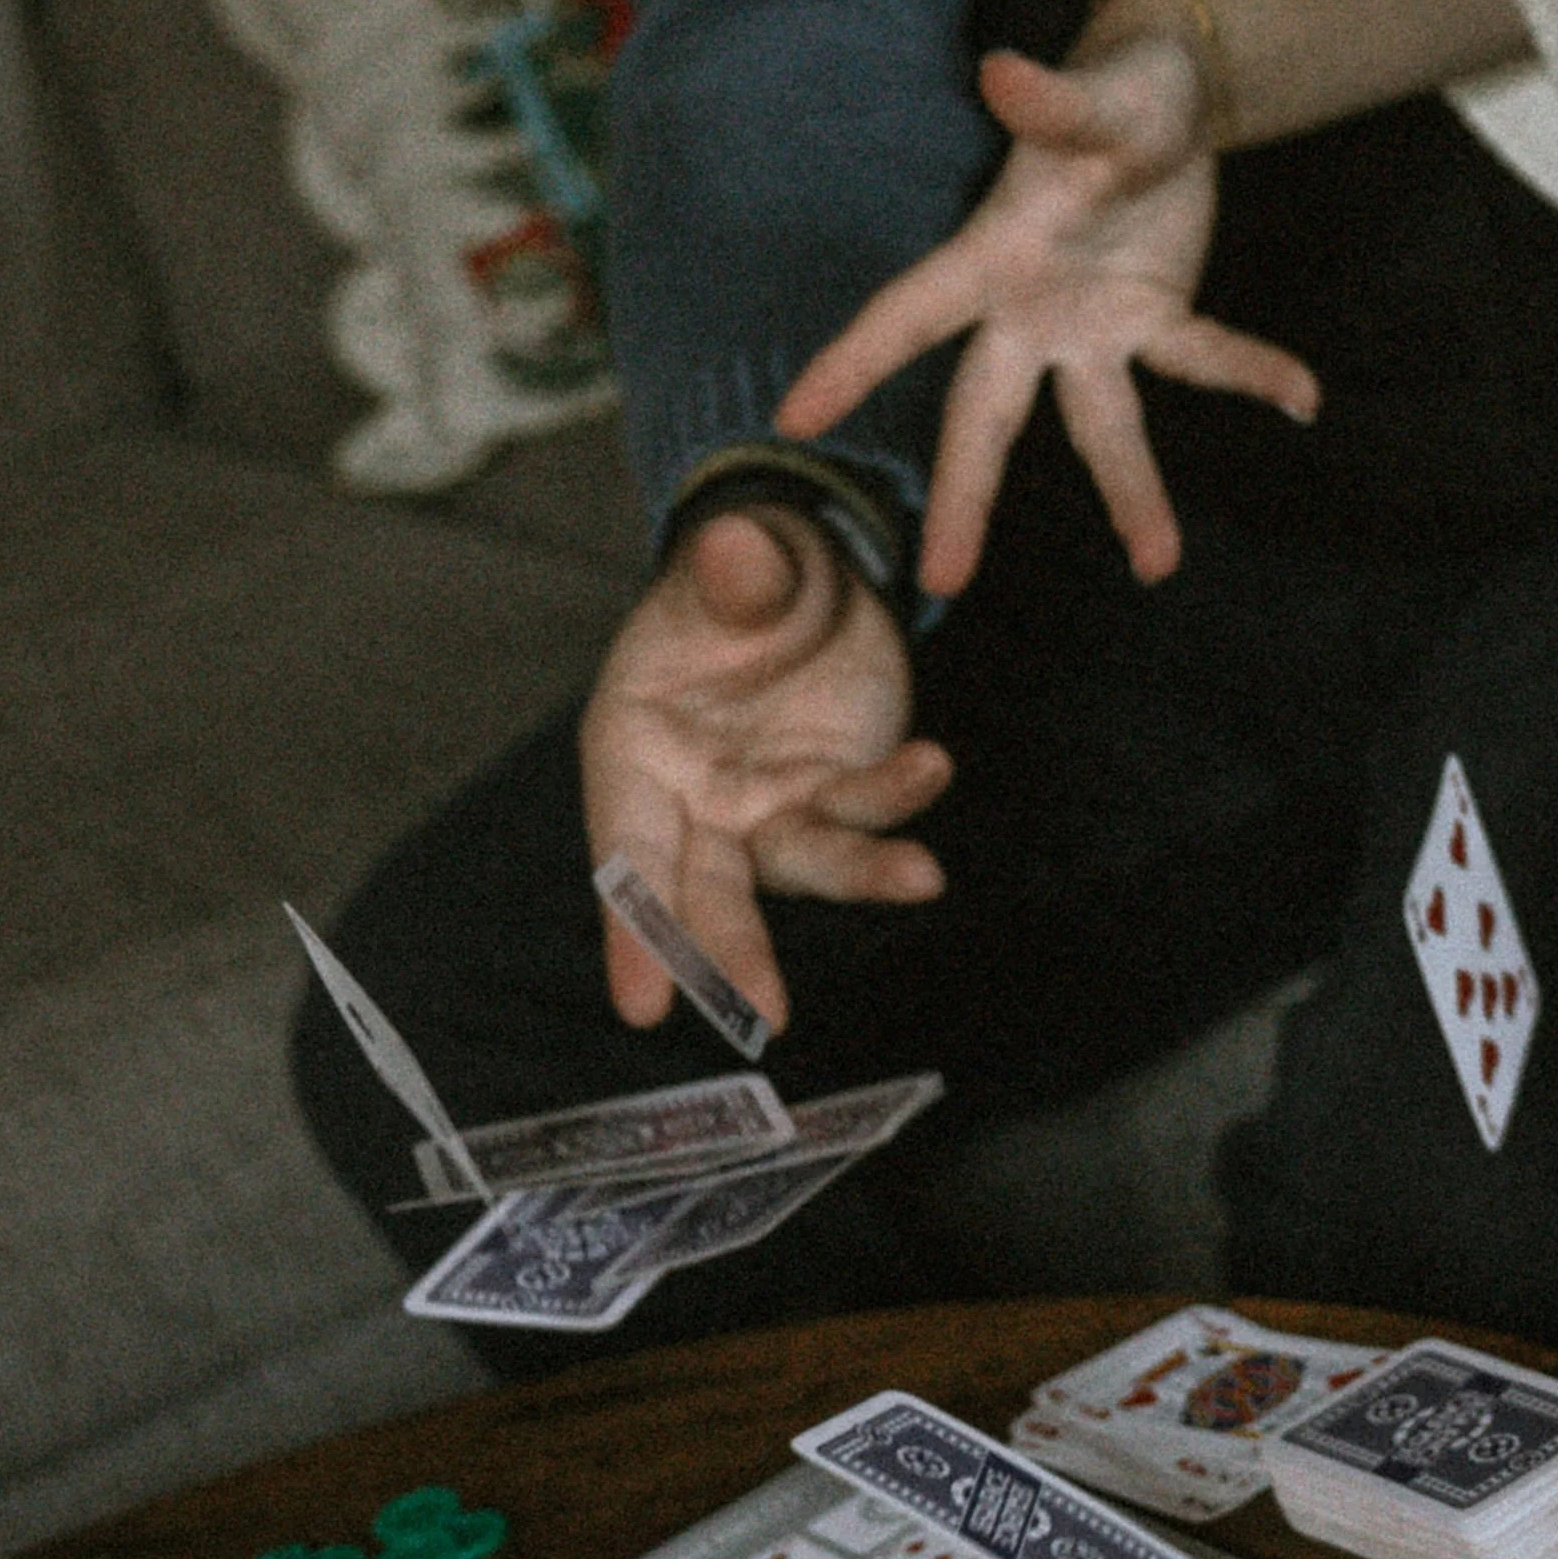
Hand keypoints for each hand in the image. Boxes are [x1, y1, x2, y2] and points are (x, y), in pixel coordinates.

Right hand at [578, 504, 949, 1034]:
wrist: (801, 571)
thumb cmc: (732, 579)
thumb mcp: (727, 565)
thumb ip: (730, 572)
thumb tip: (732, 548)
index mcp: (631, 751)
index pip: (624, 852)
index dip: (634, 928)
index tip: (643, 1005)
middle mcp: (694, 800)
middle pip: (709, 890)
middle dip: (734, 951)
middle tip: (767, 1010)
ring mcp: (769, 807)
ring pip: (807, 863)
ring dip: (861, 876)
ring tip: (919, 875)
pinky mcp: (837, 794)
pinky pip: (868, 806)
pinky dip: (900, 794)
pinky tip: (933, 764)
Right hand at [775, 31, 1318, 596]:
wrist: (1166, 96)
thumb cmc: (1110, 93)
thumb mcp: (1090, 97)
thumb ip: (1051, 100)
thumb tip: (1002, 69)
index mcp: (987, 257)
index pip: (905, 317)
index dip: (852, 363)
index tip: (792, 419)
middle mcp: (1028, 312)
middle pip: (986, 415)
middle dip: (967, 494)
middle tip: (944, 577)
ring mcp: (1092, 328)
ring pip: (1100, 427)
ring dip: (1131, 492)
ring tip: (1158, 561)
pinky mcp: (1156, 324)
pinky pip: (1203, 359)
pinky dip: (1254, 372)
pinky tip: (1304, 397)